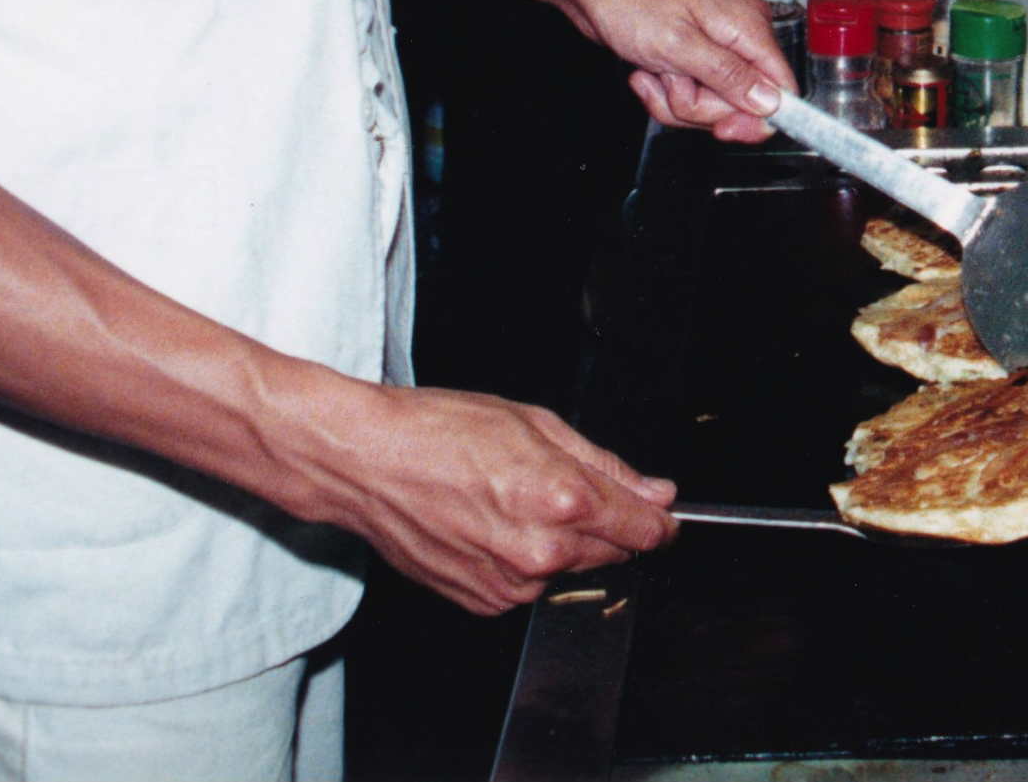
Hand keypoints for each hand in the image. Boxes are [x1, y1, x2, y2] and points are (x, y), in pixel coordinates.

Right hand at [311, 380, 675, 614]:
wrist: (366, 463)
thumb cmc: (440, 432)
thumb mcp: (537, 425)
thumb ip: (606, 466)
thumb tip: (655, 492)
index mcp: (560, 499)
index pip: (644, 531)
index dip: (659, 520)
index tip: (661, 513)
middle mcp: (539, 551)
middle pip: (613, 553)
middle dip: (606, 526)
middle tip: (565, 488)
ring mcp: (509, 583)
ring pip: (569, 570)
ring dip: (561, 544)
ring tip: (514, 499)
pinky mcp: (482, 601)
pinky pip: (527, 585)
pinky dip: (523, 561)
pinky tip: (492, 525)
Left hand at [545, 0, 790, 139]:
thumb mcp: (679, 45)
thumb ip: (729, 75)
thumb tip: (770, 100)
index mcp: (747, 25)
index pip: (780, 87)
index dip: (756, 117)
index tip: (724, 129)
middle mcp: (738, 35)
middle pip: (742, 103)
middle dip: (701, 107)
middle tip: (674, 84)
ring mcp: (715, 47)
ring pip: (712, 104)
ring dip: (677, 100)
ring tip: (656, 73)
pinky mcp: (693, 56)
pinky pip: (692, 94)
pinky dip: (666, 93)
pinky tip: (649, 72)